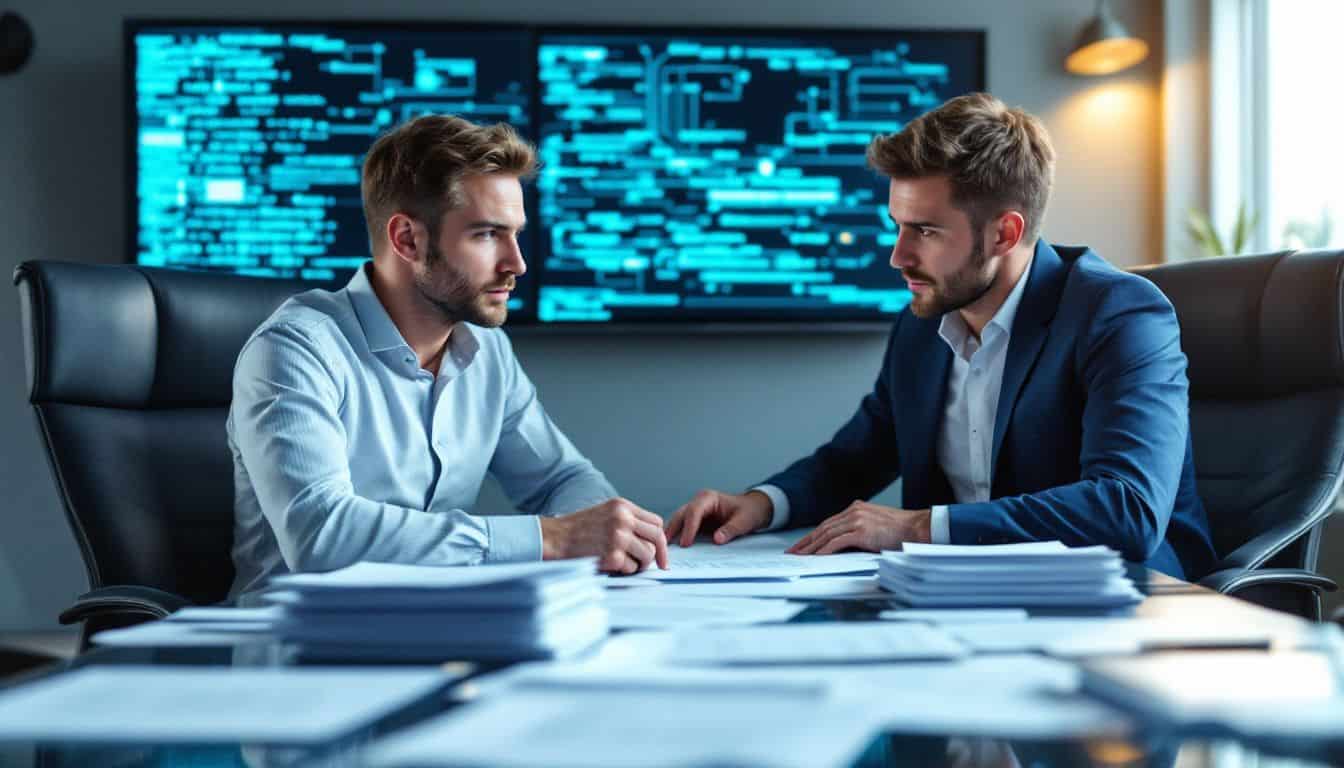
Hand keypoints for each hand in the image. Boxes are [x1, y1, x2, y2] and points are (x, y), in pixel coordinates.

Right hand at [540, 498, 669, 573]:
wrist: (555, 538)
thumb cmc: (578, 529)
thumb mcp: (605, 513)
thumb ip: (628, 521)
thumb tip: (651, 540)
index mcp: (622, 506)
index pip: (656, 522)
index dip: (660, 538)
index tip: (660, 550)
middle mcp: (623, 519)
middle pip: (657, 537)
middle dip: (659, 554)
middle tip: (658, 565)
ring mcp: (618, 537)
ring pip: (647, 554)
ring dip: (640, 564)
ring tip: (627, 564)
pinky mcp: (612, 555)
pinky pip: (632, 568)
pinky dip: (625, 571)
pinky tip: (613, 566)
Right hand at [664, 489, 771, 547]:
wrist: (754, 509)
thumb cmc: (749, 511)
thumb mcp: (744, 521)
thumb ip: (730, 529)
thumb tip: (717, 539)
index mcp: (708, 498)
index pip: (694, 512)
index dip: (688, 528)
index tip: (686, 544)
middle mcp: (699, 502)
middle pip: (680, 515)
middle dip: (672, 530)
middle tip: (665, 547)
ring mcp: (696, 511)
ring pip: (678, 521)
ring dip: (671, 534)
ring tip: (663, 550)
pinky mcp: (696, 521)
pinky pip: (683, 528)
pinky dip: (677, 537)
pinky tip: (671, 548)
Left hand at [786, 502, 930, 554]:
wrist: (919, 528)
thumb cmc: (902, 531)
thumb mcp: (877, 525)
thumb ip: (861, 530)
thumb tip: (846, 546)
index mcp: (857, 508)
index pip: (829, 523)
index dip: (814, 534)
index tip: (803, 544)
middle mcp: (854, 511)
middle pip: (823, 527)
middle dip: (807, 541)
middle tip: (793, 551)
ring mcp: (857, 520)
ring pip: (826, 535)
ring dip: (811, 547)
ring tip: (799, 557)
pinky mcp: (862, 531)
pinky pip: (837, 542)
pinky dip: (824, 550)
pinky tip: (815, 557)